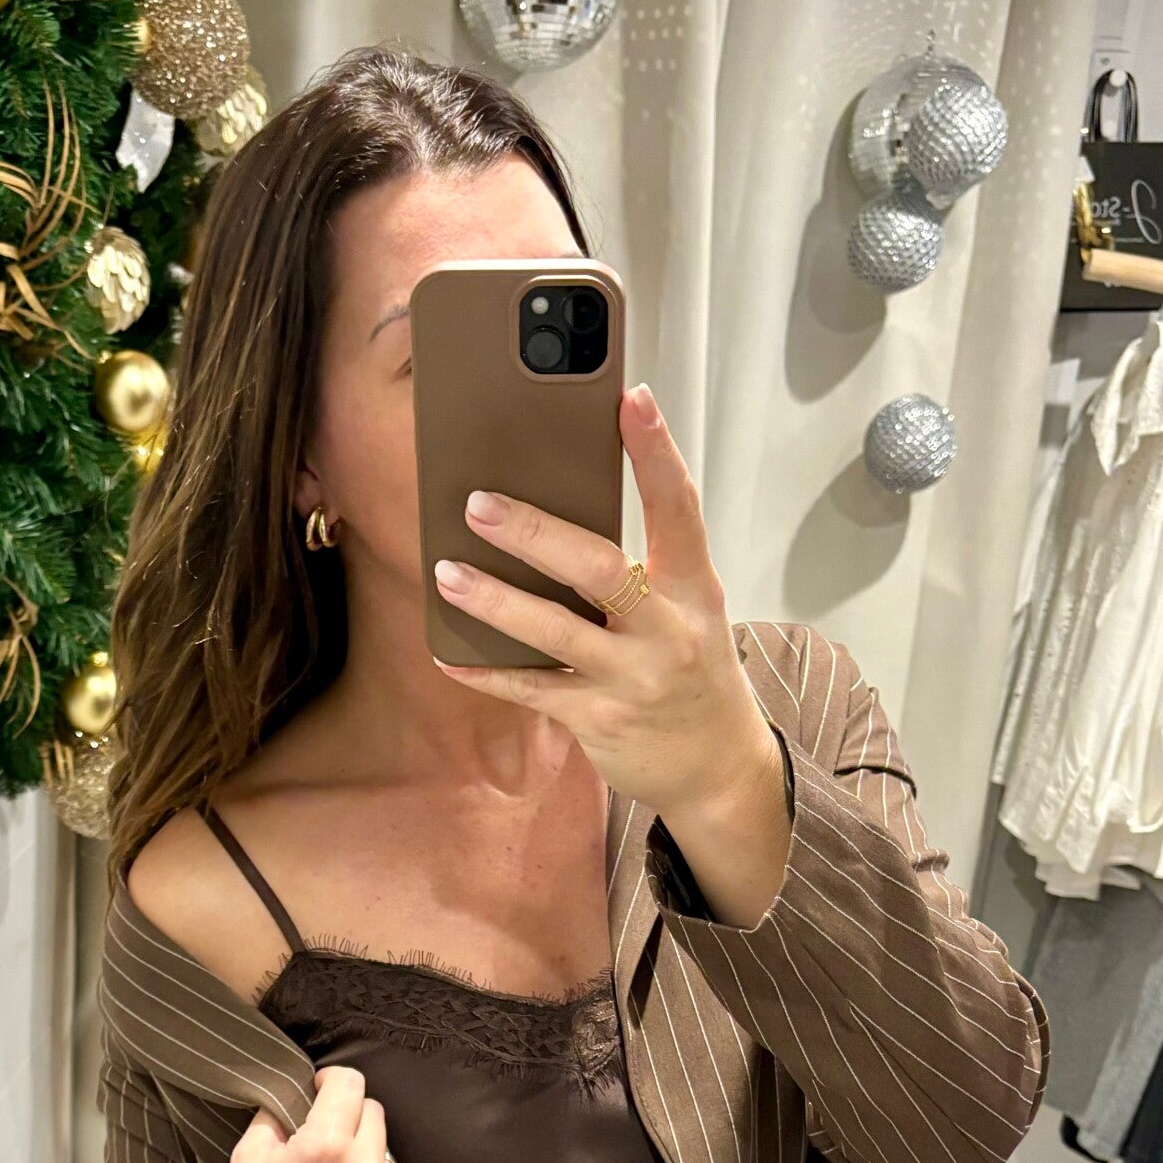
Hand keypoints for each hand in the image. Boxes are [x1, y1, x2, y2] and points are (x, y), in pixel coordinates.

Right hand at [205, 1063, 416, 1162]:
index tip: (321, 1092)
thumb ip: (277, 1113)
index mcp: (325, 1146)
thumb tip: (301, 1092)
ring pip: (386, 1155)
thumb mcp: (248, 1157)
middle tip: (324, 1145)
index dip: (331, 1081)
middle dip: (348, 1120)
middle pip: (374, 1113)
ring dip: (364, 1160)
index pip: (350, 1082)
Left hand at [430, 382, 783, 839]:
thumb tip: (554, 512)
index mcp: (695, 586)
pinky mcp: (600, 720)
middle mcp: (668, 629)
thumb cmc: (690, 667)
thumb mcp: (687, 608)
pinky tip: (447, 652)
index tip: (631, 399)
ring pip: (555, 632)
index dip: (655, 451)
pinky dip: (485, 671)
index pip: (679, 506)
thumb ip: (639, 566)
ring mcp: (634, 678)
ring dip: (496, 602)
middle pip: (600, 568)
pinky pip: (532, 690)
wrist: (715, 764)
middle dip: (535, 534)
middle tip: (479, 503)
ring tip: (448, 573)